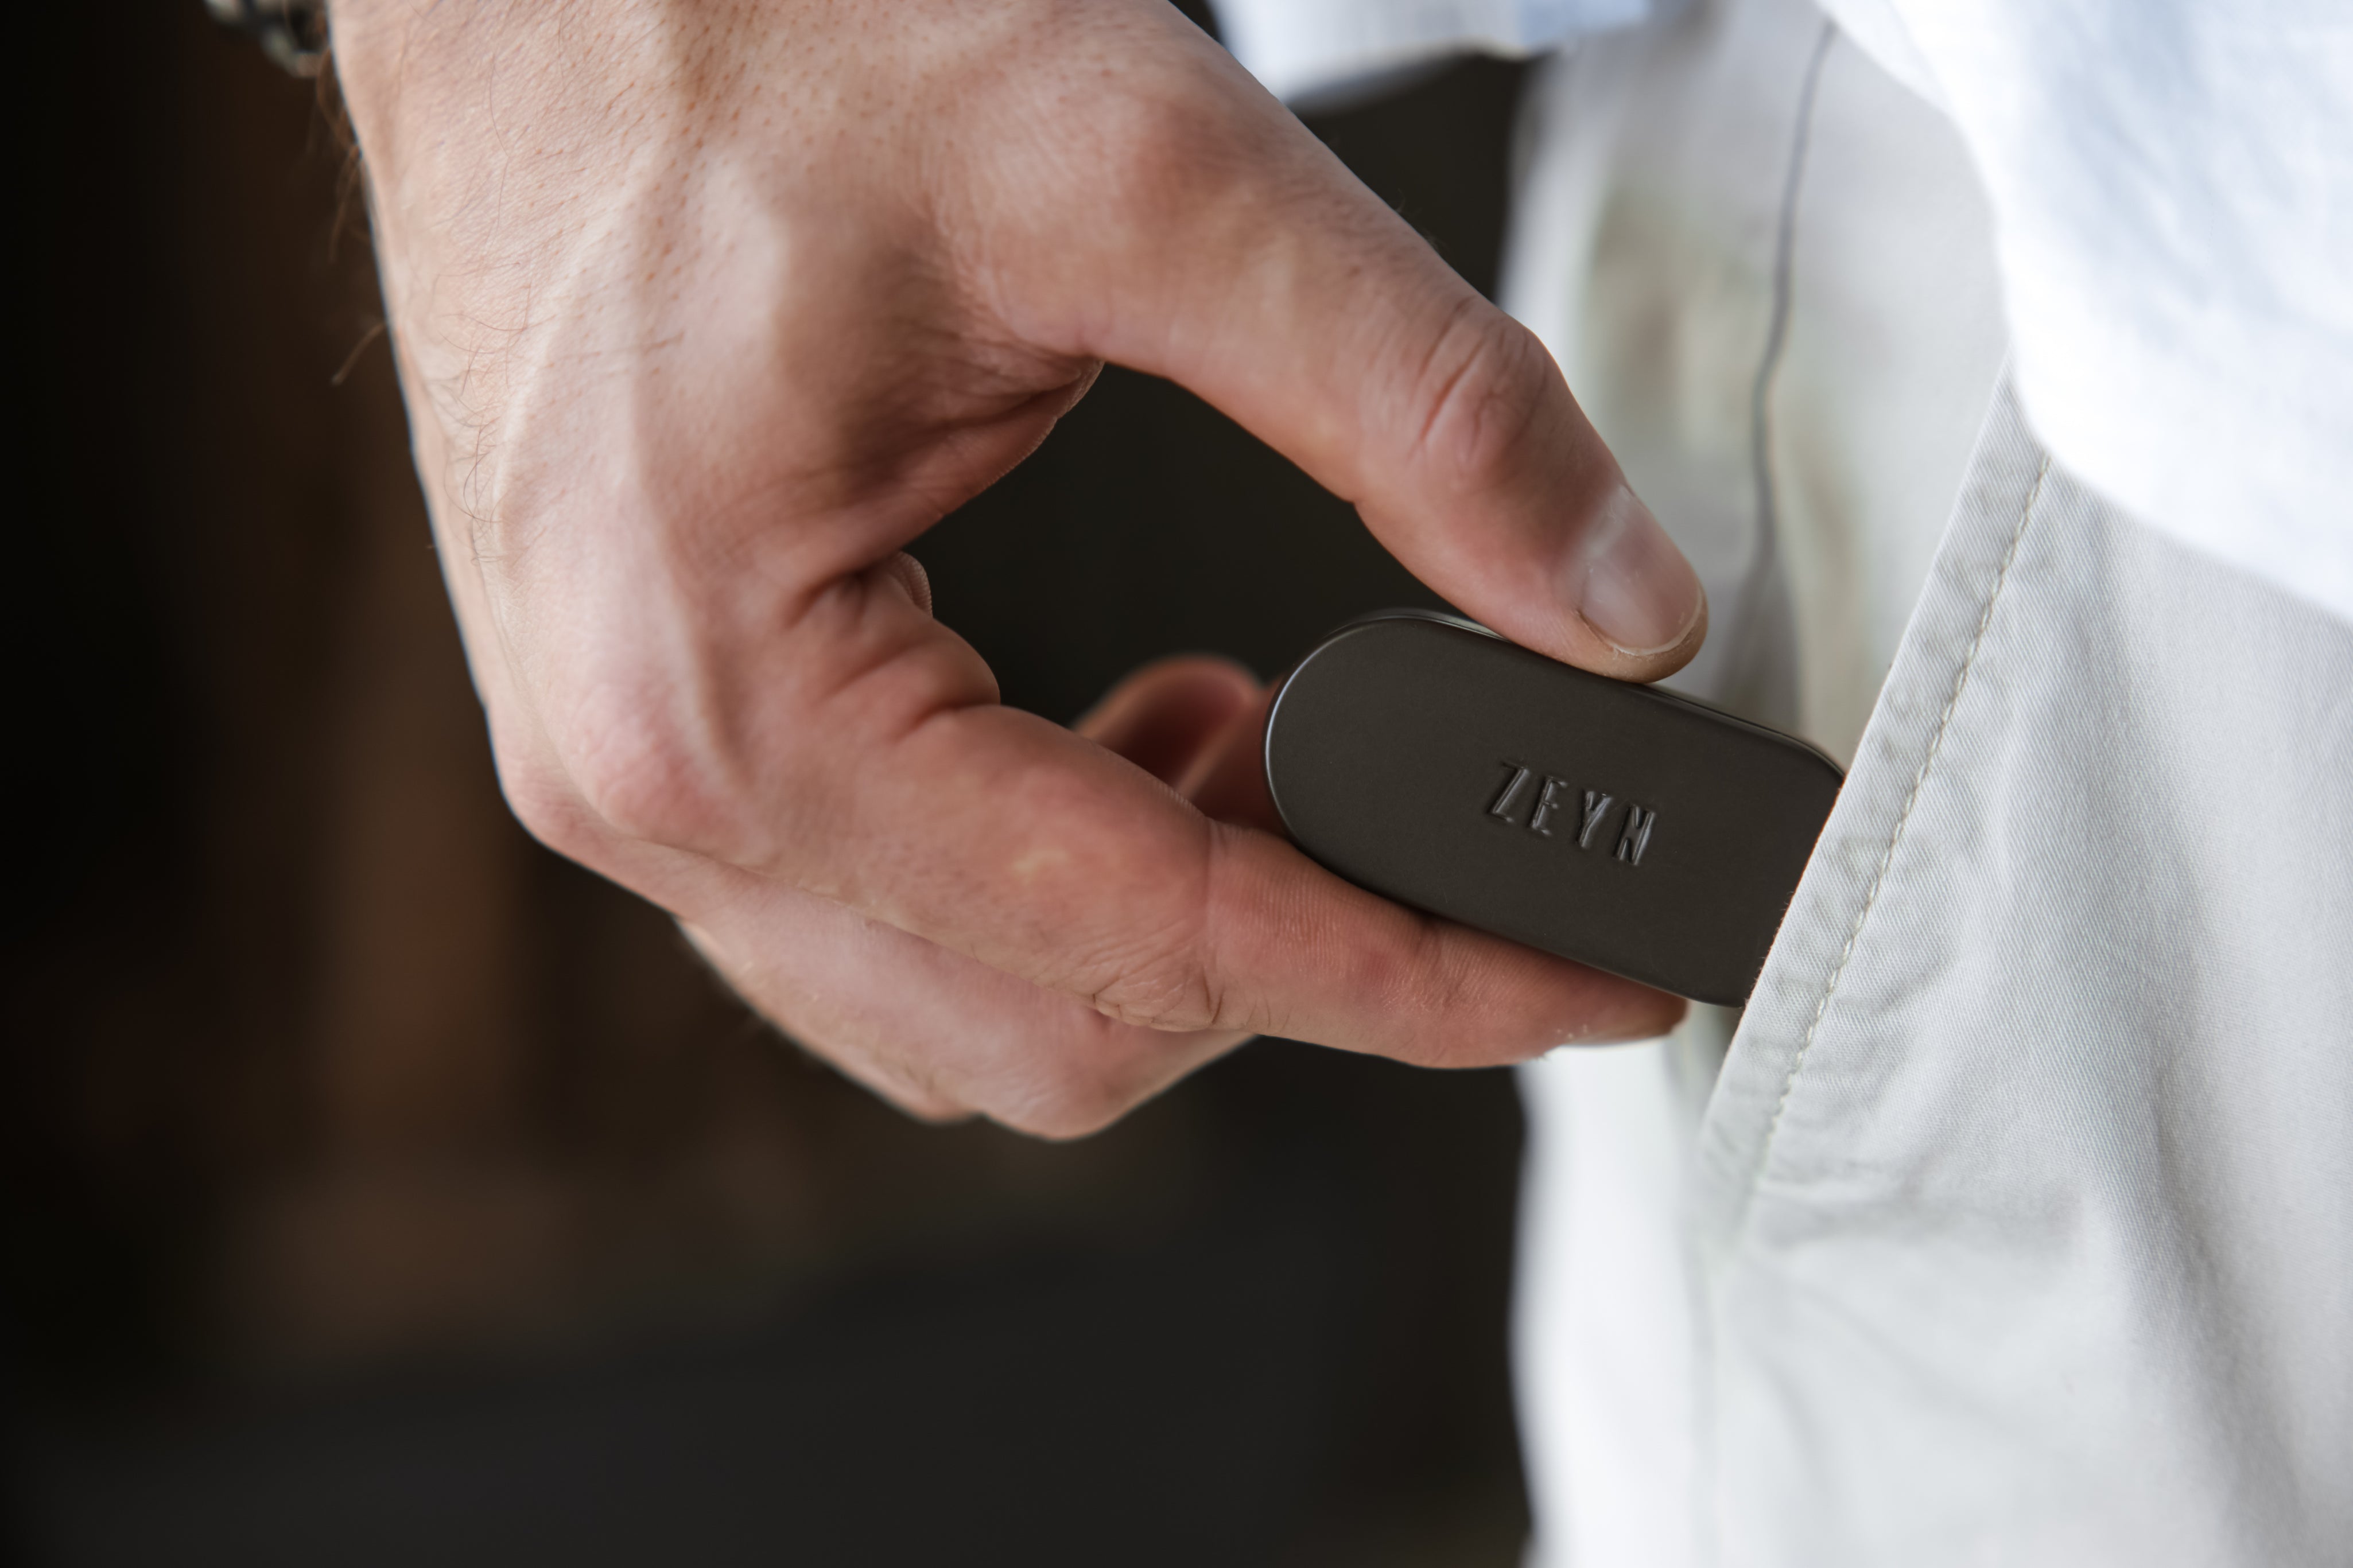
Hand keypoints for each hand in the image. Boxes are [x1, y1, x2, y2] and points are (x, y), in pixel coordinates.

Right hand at [328, 0, 1706, 1133]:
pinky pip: (886, 920)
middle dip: (1288, 959)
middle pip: (1055, 1036)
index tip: (1582, 984)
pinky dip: (1051, 879)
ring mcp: (632, 777)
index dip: (1416, 979)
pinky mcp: (652, 730)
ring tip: (1260, 736)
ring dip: (1164, 925)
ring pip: (966, 1007)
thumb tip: (1614, 608)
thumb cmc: (757, 28)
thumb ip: (1414, 403)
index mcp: (732, 699)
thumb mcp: (1140, 177)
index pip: (1152, 940)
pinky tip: (1126, 734)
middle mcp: (649, 789)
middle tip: (1416, 809)